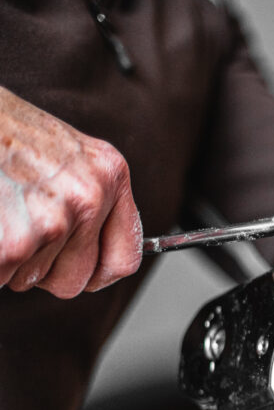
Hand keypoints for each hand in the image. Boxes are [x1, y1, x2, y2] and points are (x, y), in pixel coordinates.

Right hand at [0, 86, 141, 297]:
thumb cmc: (5, 130)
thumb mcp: (65, 155)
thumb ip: (86, 199)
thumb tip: (92, 256)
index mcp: (110, 174)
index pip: (125, 259)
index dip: (98, 275)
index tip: (81, 275)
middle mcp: (91, 197)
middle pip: (76, 279)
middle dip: (43, 271)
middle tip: (19, 234)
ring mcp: (55, 220)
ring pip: (32, 279)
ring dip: (10, 260)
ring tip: (2, 213)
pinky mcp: (16, 241)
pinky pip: (3, 277)